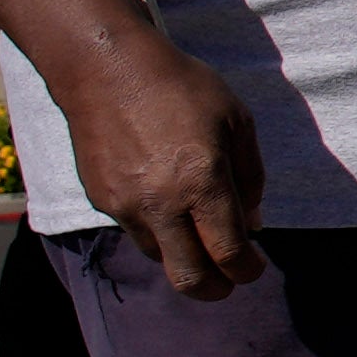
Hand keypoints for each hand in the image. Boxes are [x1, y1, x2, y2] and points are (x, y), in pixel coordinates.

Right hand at [51, 29, 265, 299]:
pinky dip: (157, 230)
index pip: (229, 252)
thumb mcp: (236, 121)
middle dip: (215, 289)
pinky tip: (166, 204)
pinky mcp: (101, 200)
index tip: (254, 268)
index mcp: (202, 181)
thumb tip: (253, 225)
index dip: (247, 270)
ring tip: (198, 235)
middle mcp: (161, 202)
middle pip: (189, 277)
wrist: (106, 68)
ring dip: (183, 256)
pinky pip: (134, 231)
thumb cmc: (181, 88)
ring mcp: (125, 204)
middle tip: (228, 282)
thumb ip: (250, 177)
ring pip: (160, 257)